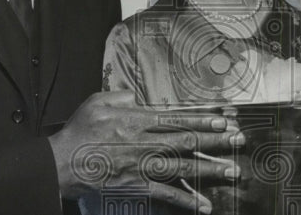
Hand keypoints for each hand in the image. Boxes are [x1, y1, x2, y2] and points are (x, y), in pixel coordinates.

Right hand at [49, 91, 244, 212]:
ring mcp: (143, 167)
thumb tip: (138, 97)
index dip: (202, 119)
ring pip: (184, 166)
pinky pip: (167, 194)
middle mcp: (145, 143)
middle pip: (187, 141)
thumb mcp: (97, 101)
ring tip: (233, 170)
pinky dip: (187, 200)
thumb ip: (121, 96)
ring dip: (210, 169)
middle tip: (238, 140)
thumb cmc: (78, 131)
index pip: (177, 118)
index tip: (223, 119)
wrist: (62, 164)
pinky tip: (205, 205)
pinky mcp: (137, 187)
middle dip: (216, 140)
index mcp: (137, 120)